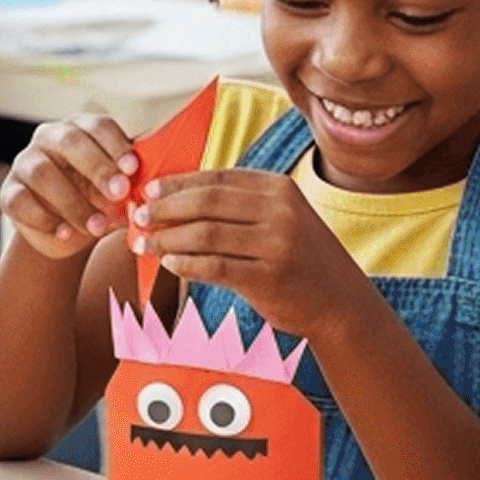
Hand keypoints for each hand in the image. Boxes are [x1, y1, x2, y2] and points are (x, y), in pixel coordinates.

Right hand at [0, 112, 138, 259]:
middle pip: (69, 140)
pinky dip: (45, 219)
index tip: (132, 169)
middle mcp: (49, 138)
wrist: (69, 232)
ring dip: (73, 201)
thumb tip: (150, 188)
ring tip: (97, 226)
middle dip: (97, 167)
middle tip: (119, 193)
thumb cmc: (99, 201)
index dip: (115, 145)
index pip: (97, 125)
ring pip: (42, 172)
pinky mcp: (9, 192)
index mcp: (81, 129)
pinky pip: (20, 201)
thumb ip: (131, 185)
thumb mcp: (118, 191)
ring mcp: (24, 163)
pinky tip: (67, 233)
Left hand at [131, 168, 371, 336]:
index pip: (217, 177)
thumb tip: (178, 196)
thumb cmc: (300, 258)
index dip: (178, 182)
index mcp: (279, 188)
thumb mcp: (281, 217)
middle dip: (166, 207)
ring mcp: (276, 244)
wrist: (339, 302)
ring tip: (145, 243)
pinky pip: (214, 266)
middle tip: (140, 215)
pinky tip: (169, 263)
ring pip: (205, 233)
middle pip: (206, 201)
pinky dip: (186, 264)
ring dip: (168, 238)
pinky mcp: (268, 277)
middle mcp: (280, 211)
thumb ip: (239, 204)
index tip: (150, 190)